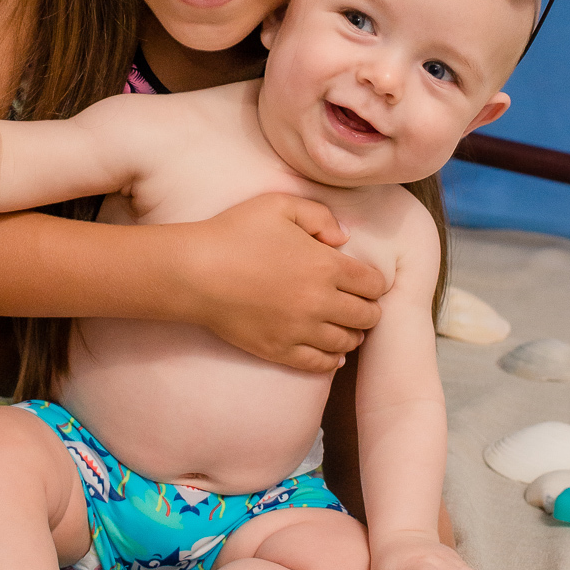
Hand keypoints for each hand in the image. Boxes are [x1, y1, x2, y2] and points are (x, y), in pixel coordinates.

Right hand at [178, 193, 384, 372]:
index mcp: (325, 265)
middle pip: (367, 316)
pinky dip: (332, 359)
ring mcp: (300, 331)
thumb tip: (343, 238)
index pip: (374, 284)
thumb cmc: (235, 232)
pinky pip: (321, 365)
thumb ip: (319, 215)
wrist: (195, 272)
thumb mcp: (279, 205)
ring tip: (344, 325)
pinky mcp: (280, 351)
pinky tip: (330, 350)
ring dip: (352, 333)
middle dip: (368, 309)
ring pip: (348, 343)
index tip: (364, 281)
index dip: (374, 282)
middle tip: (357, 303)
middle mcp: (320, 302)